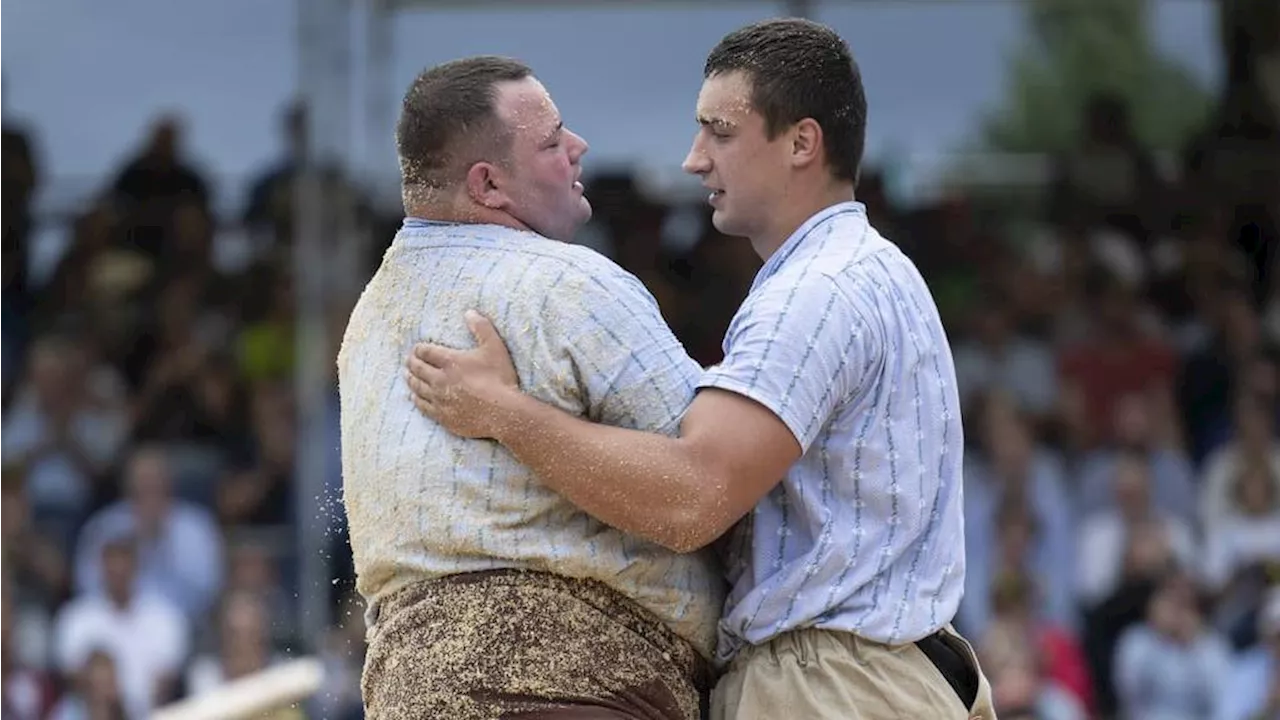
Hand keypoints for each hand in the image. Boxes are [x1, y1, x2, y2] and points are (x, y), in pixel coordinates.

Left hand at [406, 310, 519, 438]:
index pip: (426, 351)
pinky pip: (423, 406)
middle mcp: (439, 379)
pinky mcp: (442, 416)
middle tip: (408, 360)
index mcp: (450, 361)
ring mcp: (439, 399)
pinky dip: (416, 399)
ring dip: (411, 380)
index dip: (419, 348)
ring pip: (417, 387)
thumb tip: (469, 312)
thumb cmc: (500, 379)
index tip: (416, 348)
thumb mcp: (495, 348)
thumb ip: (482, 328)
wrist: (503, 413)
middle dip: (411, 362)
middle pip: (418, 369)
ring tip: (408, 376)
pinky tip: (414, 397)